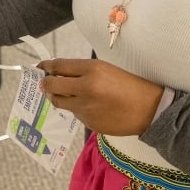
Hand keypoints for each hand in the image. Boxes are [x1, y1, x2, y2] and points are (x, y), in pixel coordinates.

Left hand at [37, 58, 163, 135]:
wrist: (148, 110)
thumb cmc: (129, 85)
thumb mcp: (106, 69)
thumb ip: (82, 71)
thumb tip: (58, 73)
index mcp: (91, 70)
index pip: (58, 66)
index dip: (46, 66)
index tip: (40, 67)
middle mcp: (85, 89)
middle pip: (52, 85)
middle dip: (45, 83)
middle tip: (45, 83)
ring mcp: (85, 108)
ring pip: (60, 102)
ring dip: (59, 97)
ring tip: (66, 94)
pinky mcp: (89, 123)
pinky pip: (75, 114)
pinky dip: (77, 109)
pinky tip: (90, 106)